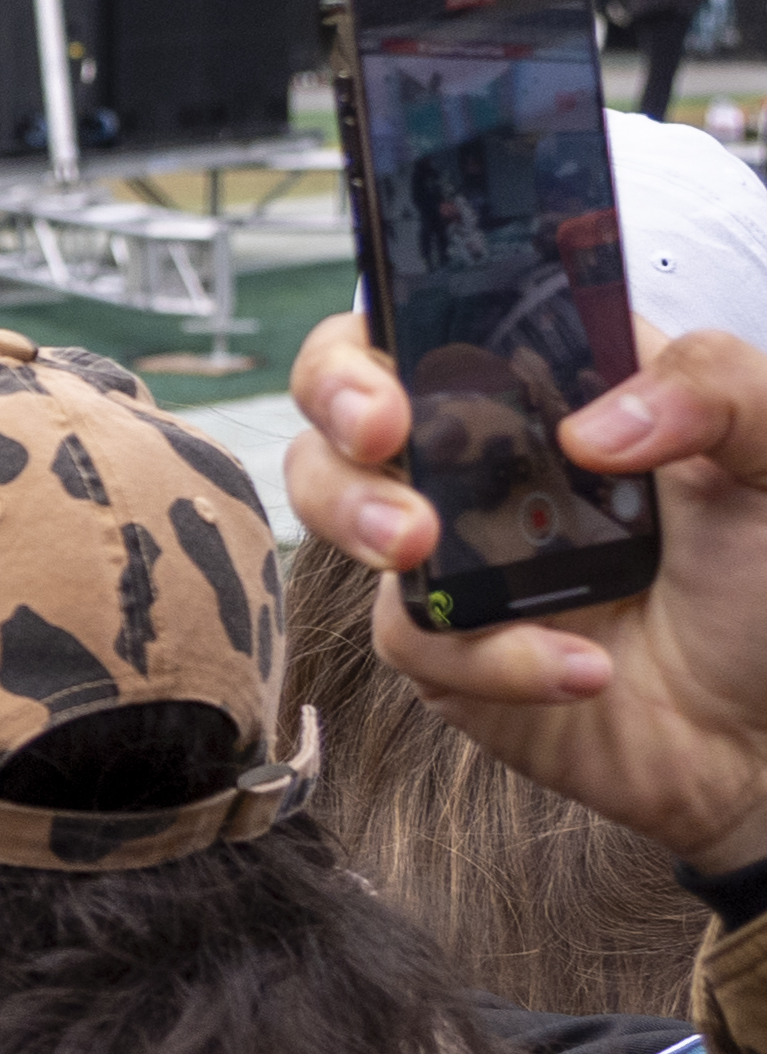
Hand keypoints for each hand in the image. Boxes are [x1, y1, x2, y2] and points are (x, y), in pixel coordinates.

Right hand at [285, 315, 766, 870]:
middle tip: (381, 437)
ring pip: (331, 504)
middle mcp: (481, 461)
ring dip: (355, 516)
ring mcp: (449, 554)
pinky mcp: (442, 648)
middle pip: (342, 401)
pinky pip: (410, 635)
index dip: (385, 323)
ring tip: (414, 547)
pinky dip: (490, 655)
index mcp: (548, 390)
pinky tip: (581, 668)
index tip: (401, 363)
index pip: (430, 319)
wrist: (765, 734)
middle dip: (334, 404)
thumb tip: (590, 430)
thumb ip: (717, 388)